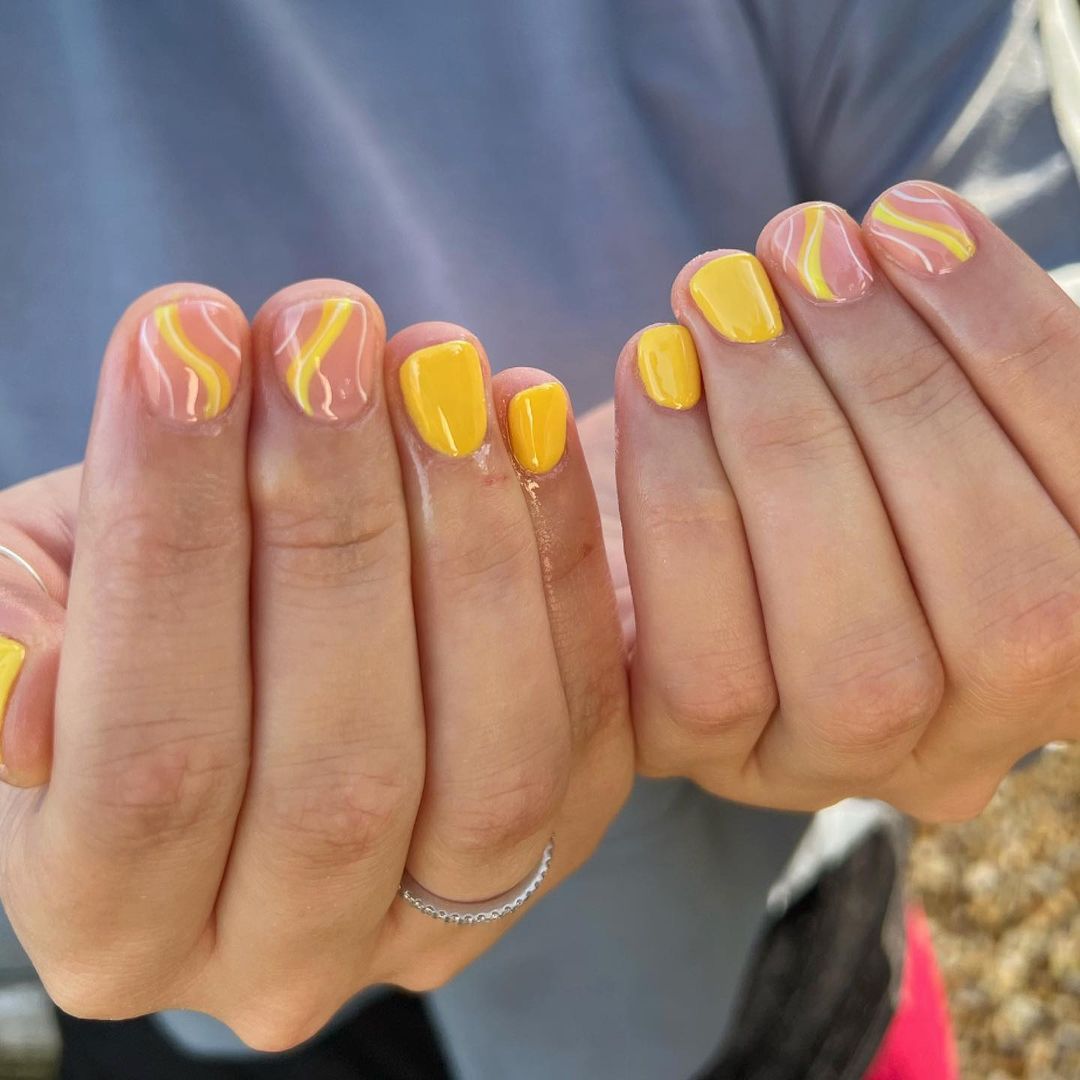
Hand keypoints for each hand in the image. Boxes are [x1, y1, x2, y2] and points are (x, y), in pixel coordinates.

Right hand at [0, 282, 630, 1047]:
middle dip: (329, 521)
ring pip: (490, 758)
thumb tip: (30, 659)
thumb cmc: (128, 614)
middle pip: (335, 768)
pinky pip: (594, 716)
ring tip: (430, 361)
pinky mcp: (566, 839)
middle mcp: (288, 956)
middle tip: (324, 328)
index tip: (183, 340)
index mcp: (115, 920)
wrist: (258, 631)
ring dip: (464, 534)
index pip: (146, 763)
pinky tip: (526, 414)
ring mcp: (445, 914)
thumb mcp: (41, 601)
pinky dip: (565, 556)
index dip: (167, 542)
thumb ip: (19, 632)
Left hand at [612, 181, 1079, 820]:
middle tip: (799, 246)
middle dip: (899, 397)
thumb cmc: (811, 433)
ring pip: (860, 663)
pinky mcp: (705, 758)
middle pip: (1006, 616)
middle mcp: (973, 736)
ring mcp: (839, 768)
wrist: (668, 503)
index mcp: (1072, 648)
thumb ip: (946, 371)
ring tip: (717, 292)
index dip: (1014, 356)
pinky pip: (703, 672)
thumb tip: (909, 239)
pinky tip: (649, 366)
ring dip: (788, 444)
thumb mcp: (904, 400)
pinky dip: (677, 500)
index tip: (908, 216)